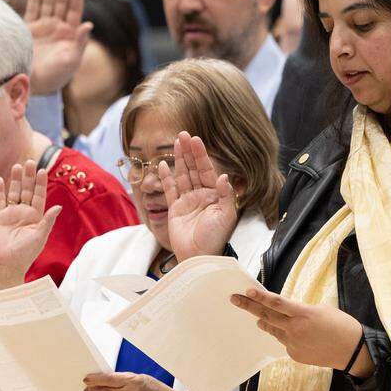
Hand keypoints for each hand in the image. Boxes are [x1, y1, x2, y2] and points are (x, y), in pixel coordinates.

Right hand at [0, 159, 61, 288]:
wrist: (7, 264)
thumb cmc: (26, 253)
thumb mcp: (40, 236)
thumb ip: (47, 221)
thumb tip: (58, 207)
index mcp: (37, 216)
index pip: (39, 196)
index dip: (40, 183)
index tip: (42, 170)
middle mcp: (25, 212)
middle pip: (27, 190)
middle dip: (28, 177)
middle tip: (30, 162)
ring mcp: (11, 213)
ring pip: (14, 192)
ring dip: (15, 180)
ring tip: (16, 166)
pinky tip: (0, 179)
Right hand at [25, 0, 92, 94]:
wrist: (34, 85)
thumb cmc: (55, 77)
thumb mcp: (71, 61)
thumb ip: (80, 42)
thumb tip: (89, 24)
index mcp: (70, 34)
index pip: (75, 10)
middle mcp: (57, 27)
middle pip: (62, 2)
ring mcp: (43, 27)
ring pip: (48, 3)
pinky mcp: (28, 29)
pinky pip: (32, 10)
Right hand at [158, 132, 237, 261]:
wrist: (199, 256)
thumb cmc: (215, 238)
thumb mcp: (226, 216)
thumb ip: (225, 196)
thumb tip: (224, 176)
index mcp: (215, 195)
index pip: (207, 170)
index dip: (201, 155)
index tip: (196, 139)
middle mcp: (202, 195)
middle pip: (194, 169)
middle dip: (189, 152)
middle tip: (183, 134)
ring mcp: (188, 201)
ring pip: (182, 175)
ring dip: (179, 159)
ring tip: (175, 143)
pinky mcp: (175, 209)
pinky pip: (170, 189)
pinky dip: (167, 177)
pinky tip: (164, 164)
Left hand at [231, 288, 367, 371]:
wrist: (353, 351)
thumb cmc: (341, 325)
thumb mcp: (321, 309)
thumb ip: (300, 310)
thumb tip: (286, 313)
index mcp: (303, 314)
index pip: (276, 303)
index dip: (260, 297)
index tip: (246, 291)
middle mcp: (295, 329)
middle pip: (266, 316)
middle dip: (249, 307)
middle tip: (235, 299)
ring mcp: (293, 344)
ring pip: (273, 330)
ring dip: (264, 322)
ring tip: (257, 316)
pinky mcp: (295, 355)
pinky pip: (284, 342)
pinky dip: (285, 335)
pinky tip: (295, 334)